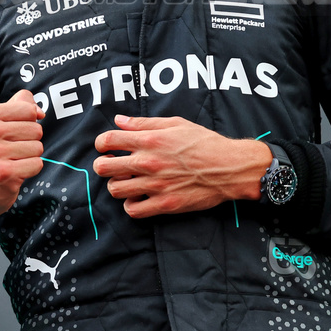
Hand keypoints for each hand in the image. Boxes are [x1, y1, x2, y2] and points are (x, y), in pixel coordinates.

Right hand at [0, 90, 44, 229]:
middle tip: (12, 150)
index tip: (13, 132)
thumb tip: (39, 112)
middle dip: (30, 141)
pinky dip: (30, 170)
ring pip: (38, 147)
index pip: (29, 110)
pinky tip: (14, 172)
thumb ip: (20, 105)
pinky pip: (37, 164)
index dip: (28, 122)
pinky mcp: (4, 172)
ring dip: (30, 156)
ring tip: (12, 161)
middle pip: (36, 130)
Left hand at [93, 116, 272, 219]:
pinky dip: (131, 204)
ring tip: (128, 181)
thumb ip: (145, 122)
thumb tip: (119, 120)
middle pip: (104, 167)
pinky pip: (132, 210)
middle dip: (103, 164)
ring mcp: (155, 185)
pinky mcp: (164, 204)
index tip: (106, 147)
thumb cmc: (205, 143)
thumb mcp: (177, 124)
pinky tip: (139, 197)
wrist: (229, 167)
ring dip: (117, 184)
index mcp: (150, 140)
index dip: (101, 143)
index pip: (108, 140)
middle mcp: (148, 162)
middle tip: (112, 165)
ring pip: (115, 189)